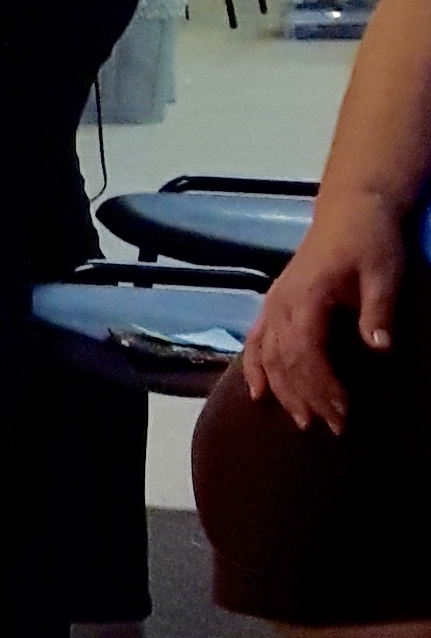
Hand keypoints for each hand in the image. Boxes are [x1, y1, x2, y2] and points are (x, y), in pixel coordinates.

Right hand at [242, 195, 405, 434]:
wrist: (351, 211)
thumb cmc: (371, 241)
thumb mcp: (384, 272)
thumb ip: (378, 309)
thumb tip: (378, 347)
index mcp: (308, 295)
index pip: (305, 349)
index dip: (320, 384)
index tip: (342, 411)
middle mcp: (282, 302)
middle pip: (284, 359)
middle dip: (306, 396)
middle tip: (331, 427)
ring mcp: (274, 302)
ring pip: (267, 354)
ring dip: (283, 390)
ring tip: (302, 420)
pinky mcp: (275, 303)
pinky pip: (256, 340)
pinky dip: (254, 367)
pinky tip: (258, 392)